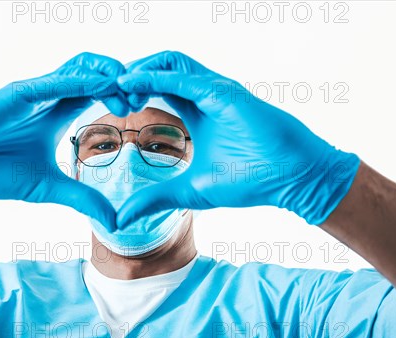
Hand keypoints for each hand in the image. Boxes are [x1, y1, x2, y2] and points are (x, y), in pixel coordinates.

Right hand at [0, 52, 129, 230]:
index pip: (98, 92)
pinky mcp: (15, 94)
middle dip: (122, 80)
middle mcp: (48, 97)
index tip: (143, 109)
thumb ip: (82, 197)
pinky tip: (99, 87)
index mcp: (58, 113)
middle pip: (94, 72)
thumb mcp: (48, 188)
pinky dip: (76, 82)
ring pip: (76, 68)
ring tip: (127, 92)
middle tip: (141, 98)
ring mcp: (32, 92)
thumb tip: (114, 220)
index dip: (122, 94)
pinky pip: (51, 82)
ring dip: (106, 74)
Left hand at [116, 51, 359, 226]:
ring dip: (139, 69)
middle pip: (159, 68)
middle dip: (129, 75)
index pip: (157, 87)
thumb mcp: (188, 191)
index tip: (110, 107)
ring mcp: (214, 89)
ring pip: (170, 61)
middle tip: (105, 92)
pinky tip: (130, 83)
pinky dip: (155, 76)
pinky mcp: (223, 92)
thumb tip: (121, 218)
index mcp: (195, 110)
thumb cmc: (250, 181)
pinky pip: (183, 76)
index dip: (131, 91)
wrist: (290, 179)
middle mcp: (204, 93)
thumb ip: (154, 199)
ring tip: (115, 86)